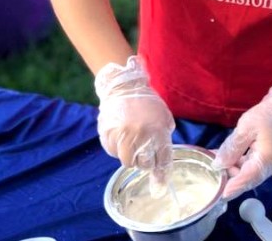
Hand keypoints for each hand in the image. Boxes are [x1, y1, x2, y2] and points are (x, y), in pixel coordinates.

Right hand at [95, 56, 174, 177]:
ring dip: (130, 156)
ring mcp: (122, 135)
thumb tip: (162, 163)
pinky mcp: (107, 134)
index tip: (160, 185)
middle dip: (145, 162)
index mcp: (158, 130)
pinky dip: (117, 148)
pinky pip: (113, 151)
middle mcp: (140, 135)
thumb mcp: (164, 117)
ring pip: (126, 161)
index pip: (162, 160)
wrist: (124, 86)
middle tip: (144, 153)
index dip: (162, 173)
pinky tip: (120, 136)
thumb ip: (164, 138)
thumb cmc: (147, 103)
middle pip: (143, 164)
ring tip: (131, 144)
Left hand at [214, 80, 271, 198]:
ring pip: (246, 174)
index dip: (232, 187)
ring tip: (214, 160)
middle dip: (228, 178)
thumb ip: (232, 147)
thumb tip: (218, 165)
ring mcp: (268, 165)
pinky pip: (249, 168)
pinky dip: (236, 164)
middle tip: (210, 171)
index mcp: (266, 159)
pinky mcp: (265, 161)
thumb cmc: (268, 115)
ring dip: (230, 170)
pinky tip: (223, 157)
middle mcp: (269, 167)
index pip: (247, 178)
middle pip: (246, 179)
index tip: (218, 195)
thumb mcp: (246, 127)